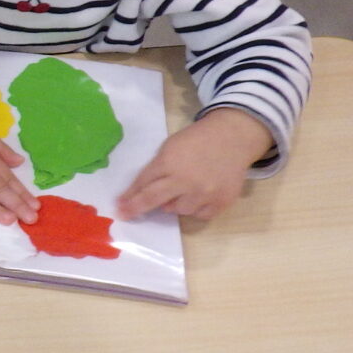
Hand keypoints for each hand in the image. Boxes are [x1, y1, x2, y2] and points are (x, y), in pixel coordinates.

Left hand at [117, 107, 270, 220]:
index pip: (143, 183)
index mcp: (170, 162)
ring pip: (178, 210)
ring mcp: (205, 193)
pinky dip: (195, 208)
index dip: (129, 197)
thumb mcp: (170, 148)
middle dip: (136, 208)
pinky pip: (200, 215)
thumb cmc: (197, 141)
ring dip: (174, 203)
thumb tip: (139, 193)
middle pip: (154, 200)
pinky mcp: (221, 201)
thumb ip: (156, 169)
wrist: (233, 138)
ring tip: (185, 189)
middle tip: (125, 215)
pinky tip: (200, 195)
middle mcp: (186, 180)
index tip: (118, 208)